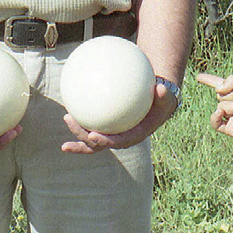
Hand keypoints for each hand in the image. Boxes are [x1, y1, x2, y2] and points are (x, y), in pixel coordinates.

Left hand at [61, 80, 177, 153]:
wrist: (157, 103)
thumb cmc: (161, 100)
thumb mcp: (166, 98)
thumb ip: (164, 95)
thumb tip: (161, 89)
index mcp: (133, 136)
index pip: (116, 142)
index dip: (103, 141)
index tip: (92, 135)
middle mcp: (120, 139)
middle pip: (98, 144)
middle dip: (82, 138)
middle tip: (71, 121)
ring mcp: (112, 134)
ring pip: (92, 138)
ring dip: (77, 131)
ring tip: (67, 117)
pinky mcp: (107, 126)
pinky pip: (93, 123)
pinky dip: (82, 119)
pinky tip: (71, 107)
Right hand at [197, 73, 232, 140]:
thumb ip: (231, 80)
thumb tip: (217, 89)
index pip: (219, 84)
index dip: (208, 80)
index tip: (198, 77)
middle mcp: (231, 103)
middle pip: (220, 94)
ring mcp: (229, 115)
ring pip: (221, 105)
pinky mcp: (229, 127)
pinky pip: (215, 121)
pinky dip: (215, 116)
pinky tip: (220, 113)